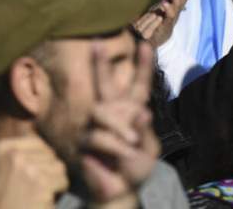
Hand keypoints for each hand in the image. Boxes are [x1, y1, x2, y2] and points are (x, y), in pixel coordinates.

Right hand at [0, 135, 67, 208]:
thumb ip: (15, 153)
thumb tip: (38, 136)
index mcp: (1, 148)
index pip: (36, 142)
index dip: (43, 159)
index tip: (37, 175)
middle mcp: (13, 154)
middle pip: (50, 155)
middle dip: (50, 172)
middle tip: (39, 189)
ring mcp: (28, 167)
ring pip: (59, 167)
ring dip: (56, 182)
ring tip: (41, 195)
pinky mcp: (41, 183)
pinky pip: (62, 182)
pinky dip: (58, 194)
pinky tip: (43, 202)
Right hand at [80, 42, 158, 204]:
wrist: (120, 189)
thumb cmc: (134, 167)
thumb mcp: (149, 149)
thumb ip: (145, 130)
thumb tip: (142, 111)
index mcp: (131, 111)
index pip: (138, 86)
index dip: (143, 67)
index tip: (147, 46)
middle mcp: (111, 112)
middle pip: (105, 84)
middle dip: (100, 63)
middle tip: (96, 43)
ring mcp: (94, 124)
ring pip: (102, 110)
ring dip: (119, 126)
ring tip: (132, 143)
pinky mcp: (83, 139)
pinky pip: (98, 134)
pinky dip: (115, 145)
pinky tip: (125, 152)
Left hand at [132, 0, 187, 47]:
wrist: (152, 42)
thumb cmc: (155, 24)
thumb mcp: (159, 8)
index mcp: (174, 7)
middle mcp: (175, 12)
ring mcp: (171, 19)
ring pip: (178, 5)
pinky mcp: (166, 26)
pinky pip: (169, 16)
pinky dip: (168, 8)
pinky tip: (164, 1)